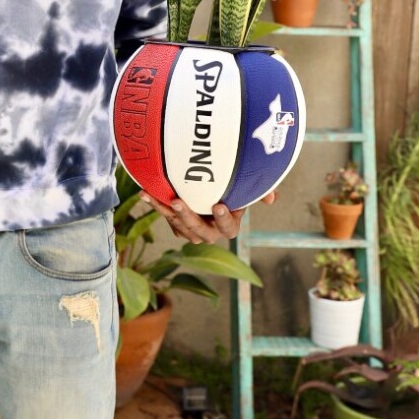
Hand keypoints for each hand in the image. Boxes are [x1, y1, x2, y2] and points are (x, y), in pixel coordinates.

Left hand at [143, 190, 275, 243]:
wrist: (208, 186)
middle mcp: (209, 232)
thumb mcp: (246, 188)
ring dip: (165, 211)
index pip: (228, 229)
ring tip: (155, 196)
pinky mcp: (174, 221)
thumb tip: (272, 198)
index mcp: (228, 227)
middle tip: (178, 201)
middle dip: (187, 216)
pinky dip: (155, 203)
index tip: (218, 205)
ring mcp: (190, 228)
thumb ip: (259, 191)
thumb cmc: (232, 188)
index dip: (223, 219)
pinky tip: (145, 192)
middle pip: (197, 230)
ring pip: (177, 224)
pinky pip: (164, 214)